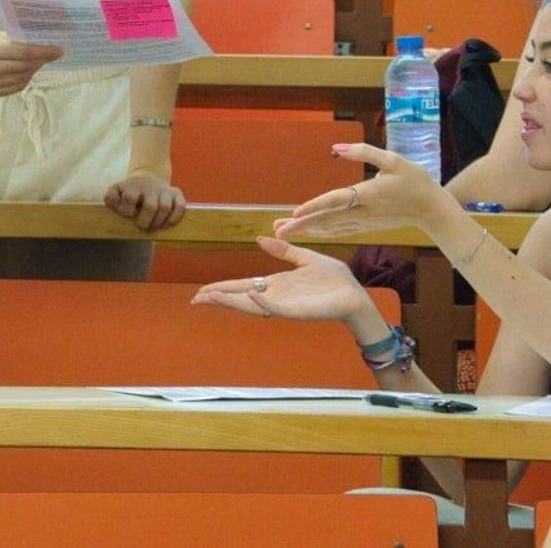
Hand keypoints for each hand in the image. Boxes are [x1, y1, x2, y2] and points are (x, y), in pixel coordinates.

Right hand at [0, 31, 62, 96]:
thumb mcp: (1, 36)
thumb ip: (19, 39)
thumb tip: (46, 40)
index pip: (22, 52)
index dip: (42, 51)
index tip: (57, 50)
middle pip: (24, 66)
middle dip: (42, 60)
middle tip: (54, 54)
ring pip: (22, 78)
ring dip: (35, 69)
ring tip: (41, 61)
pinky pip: (17, 87)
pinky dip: (26, 79)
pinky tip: (30, 71)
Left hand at [104, 171, 185, 230]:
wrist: (148, 178)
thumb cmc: (129, 191)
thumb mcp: (116, 190)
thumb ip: (110, 197)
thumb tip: (114, 203)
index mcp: (133, 186)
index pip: (130, 198)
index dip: (127, 211)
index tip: (127, 215)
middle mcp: (150, 186)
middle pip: (151, 207)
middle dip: (145, 221)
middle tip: (142, 226)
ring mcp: (164, 190)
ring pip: (165, 208)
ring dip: (158, 222)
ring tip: (153, 226)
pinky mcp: (177, 194)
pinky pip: (180, 207)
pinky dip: (174, 219)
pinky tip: (166, 224)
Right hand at [191, 237, 372, 322]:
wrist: (354, 294)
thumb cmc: (333, 280)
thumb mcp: (305, 258)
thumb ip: (283, 251)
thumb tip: (259, 239)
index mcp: (276, 284)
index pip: (244, 286)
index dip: (224, 288)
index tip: (203, 291)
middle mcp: (275, 296)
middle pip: (241, 298)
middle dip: (219, 298)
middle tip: (196, 300)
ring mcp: (285, 305)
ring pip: (252, 305)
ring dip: (232, 301)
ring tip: (210, 297)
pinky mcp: (297, 311)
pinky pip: (276, 307)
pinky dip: (262, 303)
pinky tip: (249, 295)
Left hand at [273, 142, 449, 240]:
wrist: (433, 209)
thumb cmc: (415, 181)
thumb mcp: (393, 160)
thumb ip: (365, 152)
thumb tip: (338, 145)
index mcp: (368, 195)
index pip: (336, 201)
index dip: (314, 207)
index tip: (294, 214)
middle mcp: (363, 212)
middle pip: (327, 221)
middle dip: (301, 227)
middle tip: (277, 231)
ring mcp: (363, 223)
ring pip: (330, 229)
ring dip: (306, 232)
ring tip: (284, 234)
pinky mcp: (366, 227)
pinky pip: (339, 231)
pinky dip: (321, 233)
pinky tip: (309, 234)